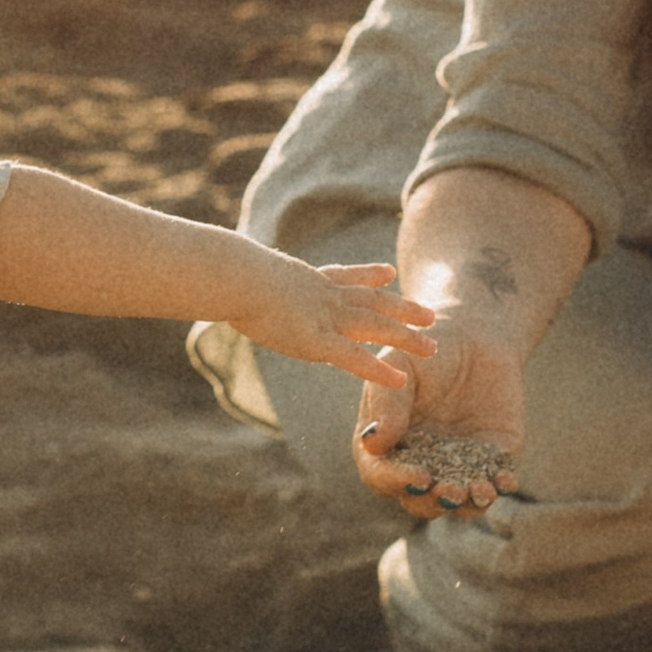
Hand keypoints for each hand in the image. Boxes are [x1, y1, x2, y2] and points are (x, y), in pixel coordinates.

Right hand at [237, 253, 438, 380]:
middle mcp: (322, 296)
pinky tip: (400, 379)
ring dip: (406, 338)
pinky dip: (378, 369)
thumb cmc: (227, 274)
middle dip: (402, 309)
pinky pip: (355, 358)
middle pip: (372, 301)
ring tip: (432, 347)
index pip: (343, 277)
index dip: (367, 275)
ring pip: (376, 327)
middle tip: (429, 314)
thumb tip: (219, 278)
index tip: (388, 272)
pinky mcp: (317, 341)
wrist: (236, 276)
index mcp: (305, 279)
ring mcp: (324, 317)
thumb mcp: (238, 273)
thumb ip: (241, 280)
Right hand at [354, 324, 525, 515]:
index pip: (381, 475)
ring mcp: (455, 465)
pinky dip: (500, 486)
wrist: (475, 336)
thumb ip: (386, 402)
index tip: (418, 476)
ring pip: (457, 501)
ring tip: (479, 490)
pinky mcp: (491, 459)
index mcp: (386, 445)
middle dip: (433, 501)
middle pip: (418, 499)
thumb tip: (374, 443)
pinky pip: (494, 482)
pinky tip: (506, 480)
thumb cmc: (426, 350)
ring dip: (467, 504)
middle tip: (449, 490)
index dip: (396, 481)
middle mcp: (418, 462)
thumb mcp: (399, 365)